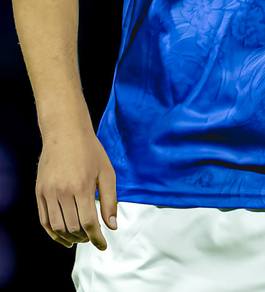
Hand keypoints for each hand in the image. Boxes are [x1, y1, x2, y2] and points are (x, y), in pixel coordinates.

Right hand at [36, 128, 116, 249]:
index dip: (97, 238)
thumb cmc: (90, 151)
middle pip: (73, 227)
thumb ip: (110, 200)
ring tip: (78, 238)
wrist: (66, 131)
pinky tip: (62, 234)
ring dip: (68, 238)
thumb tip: (112, 226)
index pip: (89, 223)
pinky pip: (44, 220)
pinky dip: (52, 232)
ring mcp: (48, 192)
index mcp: (82, 186)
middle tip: (91, 237)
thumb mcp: (106, 172)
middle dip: (84, 237)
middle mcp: (63, 191)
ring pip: (57, 227)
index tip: (103, 245)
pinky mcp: (39, 191)